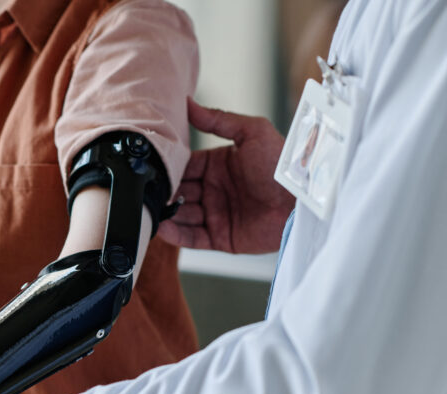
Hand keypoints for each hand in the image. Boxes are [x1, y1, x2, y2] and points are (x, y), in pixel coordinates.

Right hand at [159, 98, 292, 253]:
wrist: (301, 201)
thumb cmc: (283, 165)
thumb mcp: (252, 132)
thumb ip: (219, 119)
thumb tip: (189, 102)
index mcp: (218, 166)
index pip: (184, 166)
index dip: (169, 168)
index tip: (151, 166)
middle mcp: (214, 191)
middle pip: (178, 192)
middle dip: (162, 192)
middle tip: (145, 191)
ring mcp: (216, 215)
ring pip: (181, 215)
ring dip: (165, 214)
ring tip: (148, 211)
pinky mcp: (221, 238)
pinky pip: (192, 238)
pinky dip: (175, 234)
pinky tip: (161, 227)